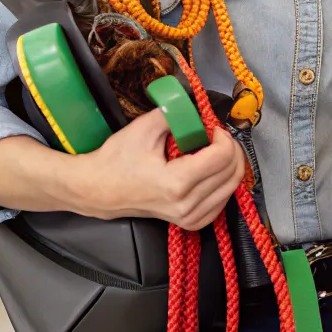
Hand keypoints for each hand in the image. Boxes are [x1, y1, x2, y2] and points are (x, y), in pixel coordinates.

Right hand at [70, 108, 245, 230]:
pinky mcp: (190, 223)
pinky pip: (222, 201)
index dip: (223, 137)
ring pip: (231, 187)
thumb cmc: (118, 158)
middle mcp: (186, 204)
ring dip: (230, 164)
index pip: (222, 157)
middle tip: (216, 135)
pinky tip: (213, 171)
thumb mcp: (145, 127)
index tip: (211, 127)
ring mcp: (189, 217)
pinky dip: (224, 183)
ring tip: (214, 150)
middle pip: (231, 172)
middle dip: (230, 147)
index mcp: (177, 183)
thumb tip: (200, 108)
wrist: (99, 189)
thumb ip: (177, 113)